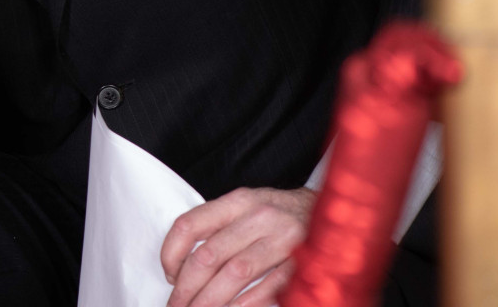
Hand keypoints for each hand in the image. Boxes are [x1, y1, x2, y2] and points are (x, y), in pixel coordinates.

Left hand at [160, 186, 315, 306]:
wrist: (328, 211)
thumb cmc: (277, 213)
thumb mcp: (246, 207)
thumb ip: (217, 227)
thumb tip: (181, 267)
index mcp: (238, 201)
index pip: (191, 225)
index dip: (172, 253)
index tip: (169, 274)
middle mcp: (259, 217)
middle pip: (209, 255)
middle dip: (187, 287)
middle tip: (177, 305)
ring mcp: (283, 239)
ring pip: (235, 273)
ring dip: (210, 300)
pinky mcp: (303, 262)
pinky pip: (269, 288)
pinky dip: (246, 304)